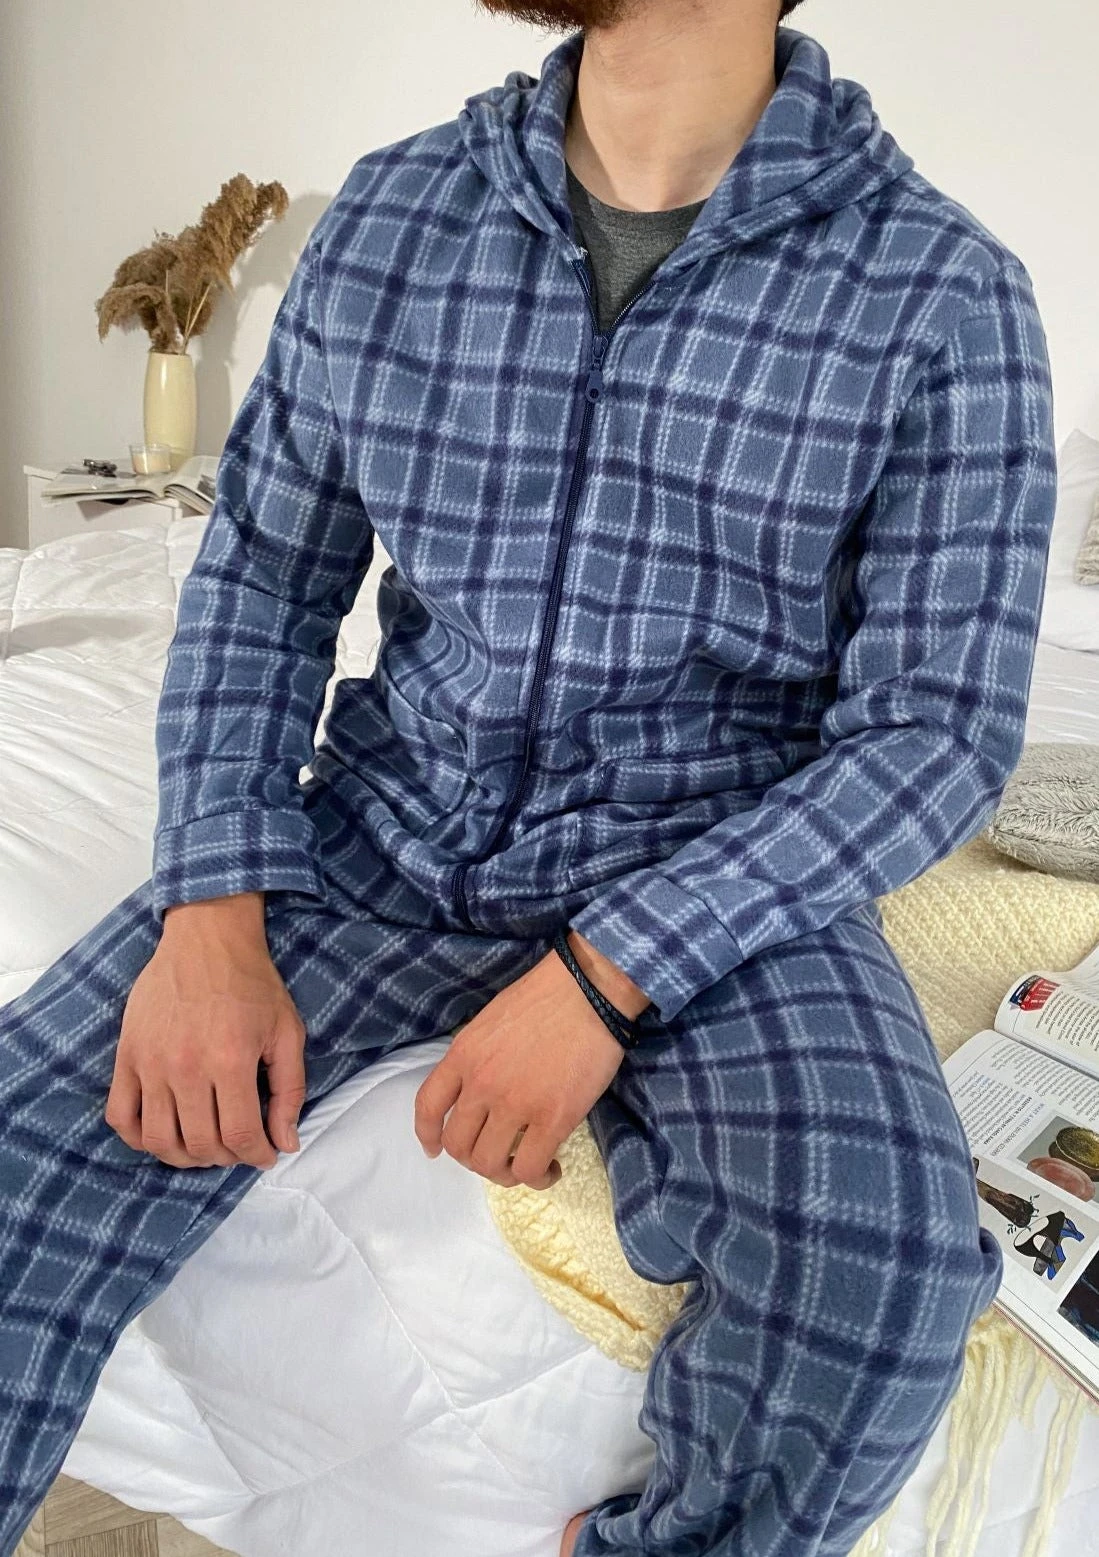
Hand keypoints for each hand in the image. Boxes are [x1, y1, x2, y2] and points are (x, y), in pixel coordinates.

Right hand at [104, 892, 306, 1170]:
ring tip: (204, 1147)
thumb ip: (289, 1091)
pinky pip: (121, 1116)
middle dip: (226, 1158)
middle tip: (238, 1146)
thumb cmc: (252, 984)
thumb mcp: (287, 1032)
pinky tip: (164, 1133)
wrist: (207, 939)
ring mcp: (151, 1062)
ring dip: (184, 1157)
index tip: (265, 1154)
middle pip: (200, 1144)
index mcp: (231, 1060)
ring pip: (158, 1140)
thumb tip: (286, 1143)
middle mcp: (187, 1067)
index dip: (257, 1155)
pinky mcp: (127, 1055)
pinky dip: (138, 1139)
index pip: (240, 1136)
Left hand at [414, 929, 650, 1190]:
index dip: (428, 1135)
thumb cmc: (547, 995)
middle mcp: (481, 1083)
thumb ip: (478, 1056)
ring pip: (489, 1164)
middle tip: (499, 1156)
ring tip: (525, 1166)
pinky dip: (538, 1178)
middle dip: (474, 1160)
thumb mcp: (492, 1020)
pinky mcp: (552, 1118)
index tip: (435, 1150)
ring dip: (504, 1174)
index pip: (427, 1106)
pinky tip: (552, 1169)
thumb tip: (482, 1088)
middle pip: (458, 1146)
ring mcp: (514, 1103)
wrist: (589, 989)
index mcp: (463, 1054)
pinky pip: (530, 1167)